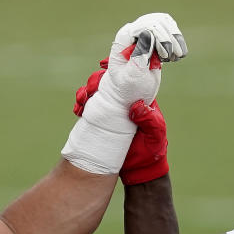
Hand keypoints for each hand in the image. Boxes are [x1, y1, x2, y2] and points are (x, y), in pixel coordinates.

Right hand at [61, 13, 185, 174]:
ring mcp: (112, 109)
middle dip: (95, 81)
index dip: (118, 65)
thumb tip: (136, 106)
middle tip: (90, 90)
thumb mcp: (155, 135)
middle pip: (107, 80)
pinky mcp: (101, 119)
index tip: (104, 63)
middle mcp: (124, 100)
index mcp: (140, 98)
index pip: (129, 75)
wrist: (139, 170)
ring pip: (95, 91)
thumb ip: (149, 120)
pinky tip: (78, 110)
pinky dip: (81, 104)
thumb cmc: (152, 151)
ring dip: (85, 92)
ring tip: (81, 101)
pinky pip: (89, 106)